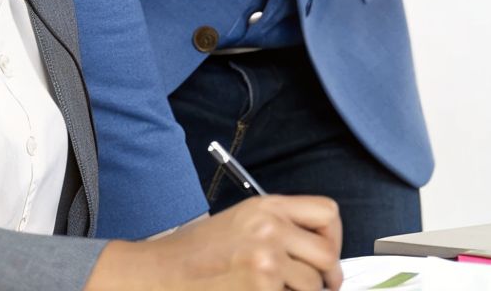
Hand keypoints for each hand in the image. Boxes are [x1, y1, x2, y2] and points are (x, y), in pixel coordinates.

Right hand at [86, 195, 343, 290]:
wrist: (155, 274)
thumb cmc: (191, 254)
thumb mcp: (239, 223)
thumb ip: (279, 229)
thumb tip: (317, 253)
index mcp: (267, 207)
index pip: (327, 213)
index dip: (335, 238)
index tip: (329, 256)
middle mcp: (270, 228)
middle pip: (327, 253)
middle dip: (328, 276)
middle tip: (324, 286)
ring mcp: (265, 259)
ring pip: (311, 284)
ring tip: (279, 290)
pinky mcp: (259, 287)